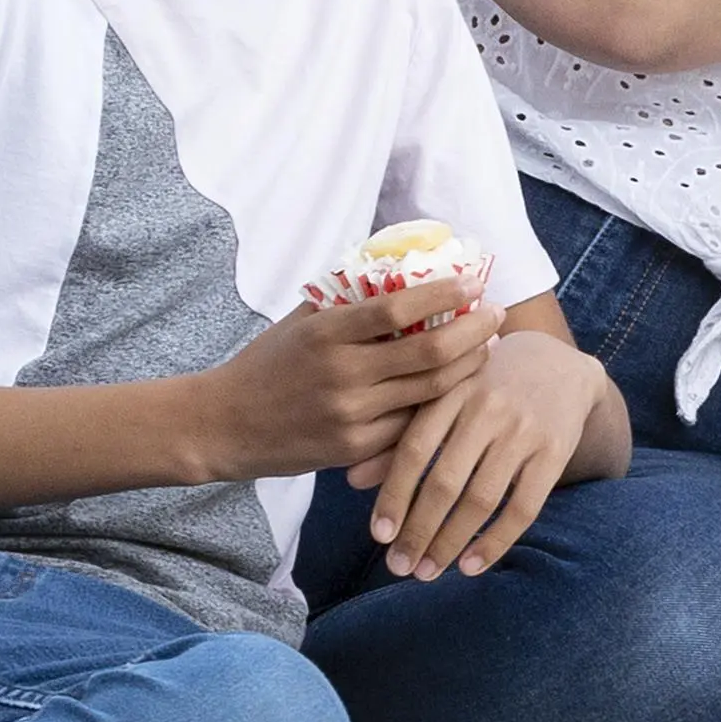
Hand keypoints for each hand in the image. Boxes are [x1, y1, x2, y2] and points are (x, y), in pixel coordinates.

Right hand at [198, 291, 476, 479]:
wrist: (224, 425)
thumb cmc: (266, 364)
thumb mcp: (300, 322)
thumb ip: (347, 302)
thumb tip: (403, 272)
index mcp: (327, 333)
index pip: (399, 308)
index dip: (445, 294)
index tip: (474, 283)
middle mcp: (343, 374)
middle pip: (430, 352)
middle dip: (475, 332)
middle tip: (497, 316)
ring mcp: (352, 416)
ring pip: (431, 392)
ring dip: (468, 368)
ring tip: (487, 348)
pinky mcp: (356, 449)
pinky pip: (411, 425)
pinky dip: (438, 405)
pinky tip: (457, 388)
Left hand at [360, 323, 622, 578]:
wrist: (559, 364)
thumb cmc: (483, 388)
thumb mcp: (442, 398)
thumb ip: (400, 435)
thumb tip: (352, 480)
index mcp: (451, 391)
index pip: (414, 450)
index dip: (394, 496)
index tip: (379, 535)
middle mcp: (487, 407)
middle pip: (445, 481)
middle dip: (418, 531)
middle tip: (398, 566)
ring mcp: (524, 430)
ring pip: (481, 499)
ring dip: (449, 543)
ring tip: (427, 572)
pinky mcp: (555, 450)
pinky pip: (523, 507)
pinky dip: (495, 542)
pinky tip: (470, 566)